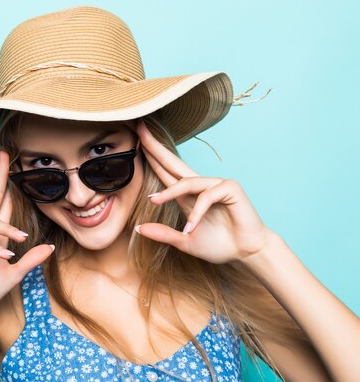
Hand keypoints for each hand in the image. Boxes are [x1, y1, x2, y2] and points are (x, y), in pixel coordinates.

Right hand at [0, 150, 54, 310]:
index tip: (17, 168)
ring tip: (21, 239)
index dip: (10, 186)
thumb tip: (50, 247)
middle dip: (0, 175)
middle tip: (6, 154)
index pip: (4, 204)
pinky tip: (4, 257)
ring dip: (8, 229)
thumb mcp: (14, 274)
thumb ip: (30, 260)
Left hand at [134, 119, 271, 264]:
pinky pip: (206, 196)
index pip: (165, 171)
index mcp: (187, 195)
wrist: (246, 253)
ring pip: (187, 182)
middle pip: (173, 162)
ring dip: (169, 192)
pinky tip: (191, 227)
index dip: (152, 157)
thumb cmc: (219, 245)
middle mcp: (200, 186)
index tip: (136, 142)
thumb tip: (138, 228)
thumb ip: (163, 234)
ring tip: (154, 201)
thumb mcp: (185, 241)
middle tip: (139, 129)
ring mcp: (216, 184)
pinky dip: (197, 212)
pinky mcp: (230, 188)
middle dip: (155, 147)